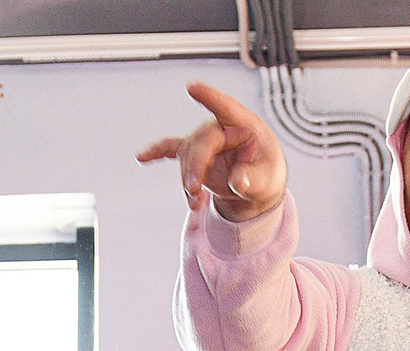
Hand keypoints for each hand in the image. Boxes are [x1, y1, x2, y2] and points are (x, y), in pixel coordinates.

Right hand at [135, 81, 287, 222]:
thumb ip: (253, 180)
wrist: (255, 185)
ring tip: (196, 204)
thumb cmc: (265, 173)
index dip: (210, 98)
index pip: (226, 107)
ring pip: (188, 156)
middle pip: (201, 142)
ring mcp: (205, 139)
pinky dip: (156, 153)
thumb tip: (238, 181)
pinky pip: (171, 149)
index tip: (192, 87)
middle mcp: (221, 127)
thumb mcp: (267, 180)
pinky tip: (142, 156)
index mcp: (244, 124)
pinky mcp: (194, 152)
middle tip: (194, 191)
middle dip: (195, 167)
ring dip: (188, 181)